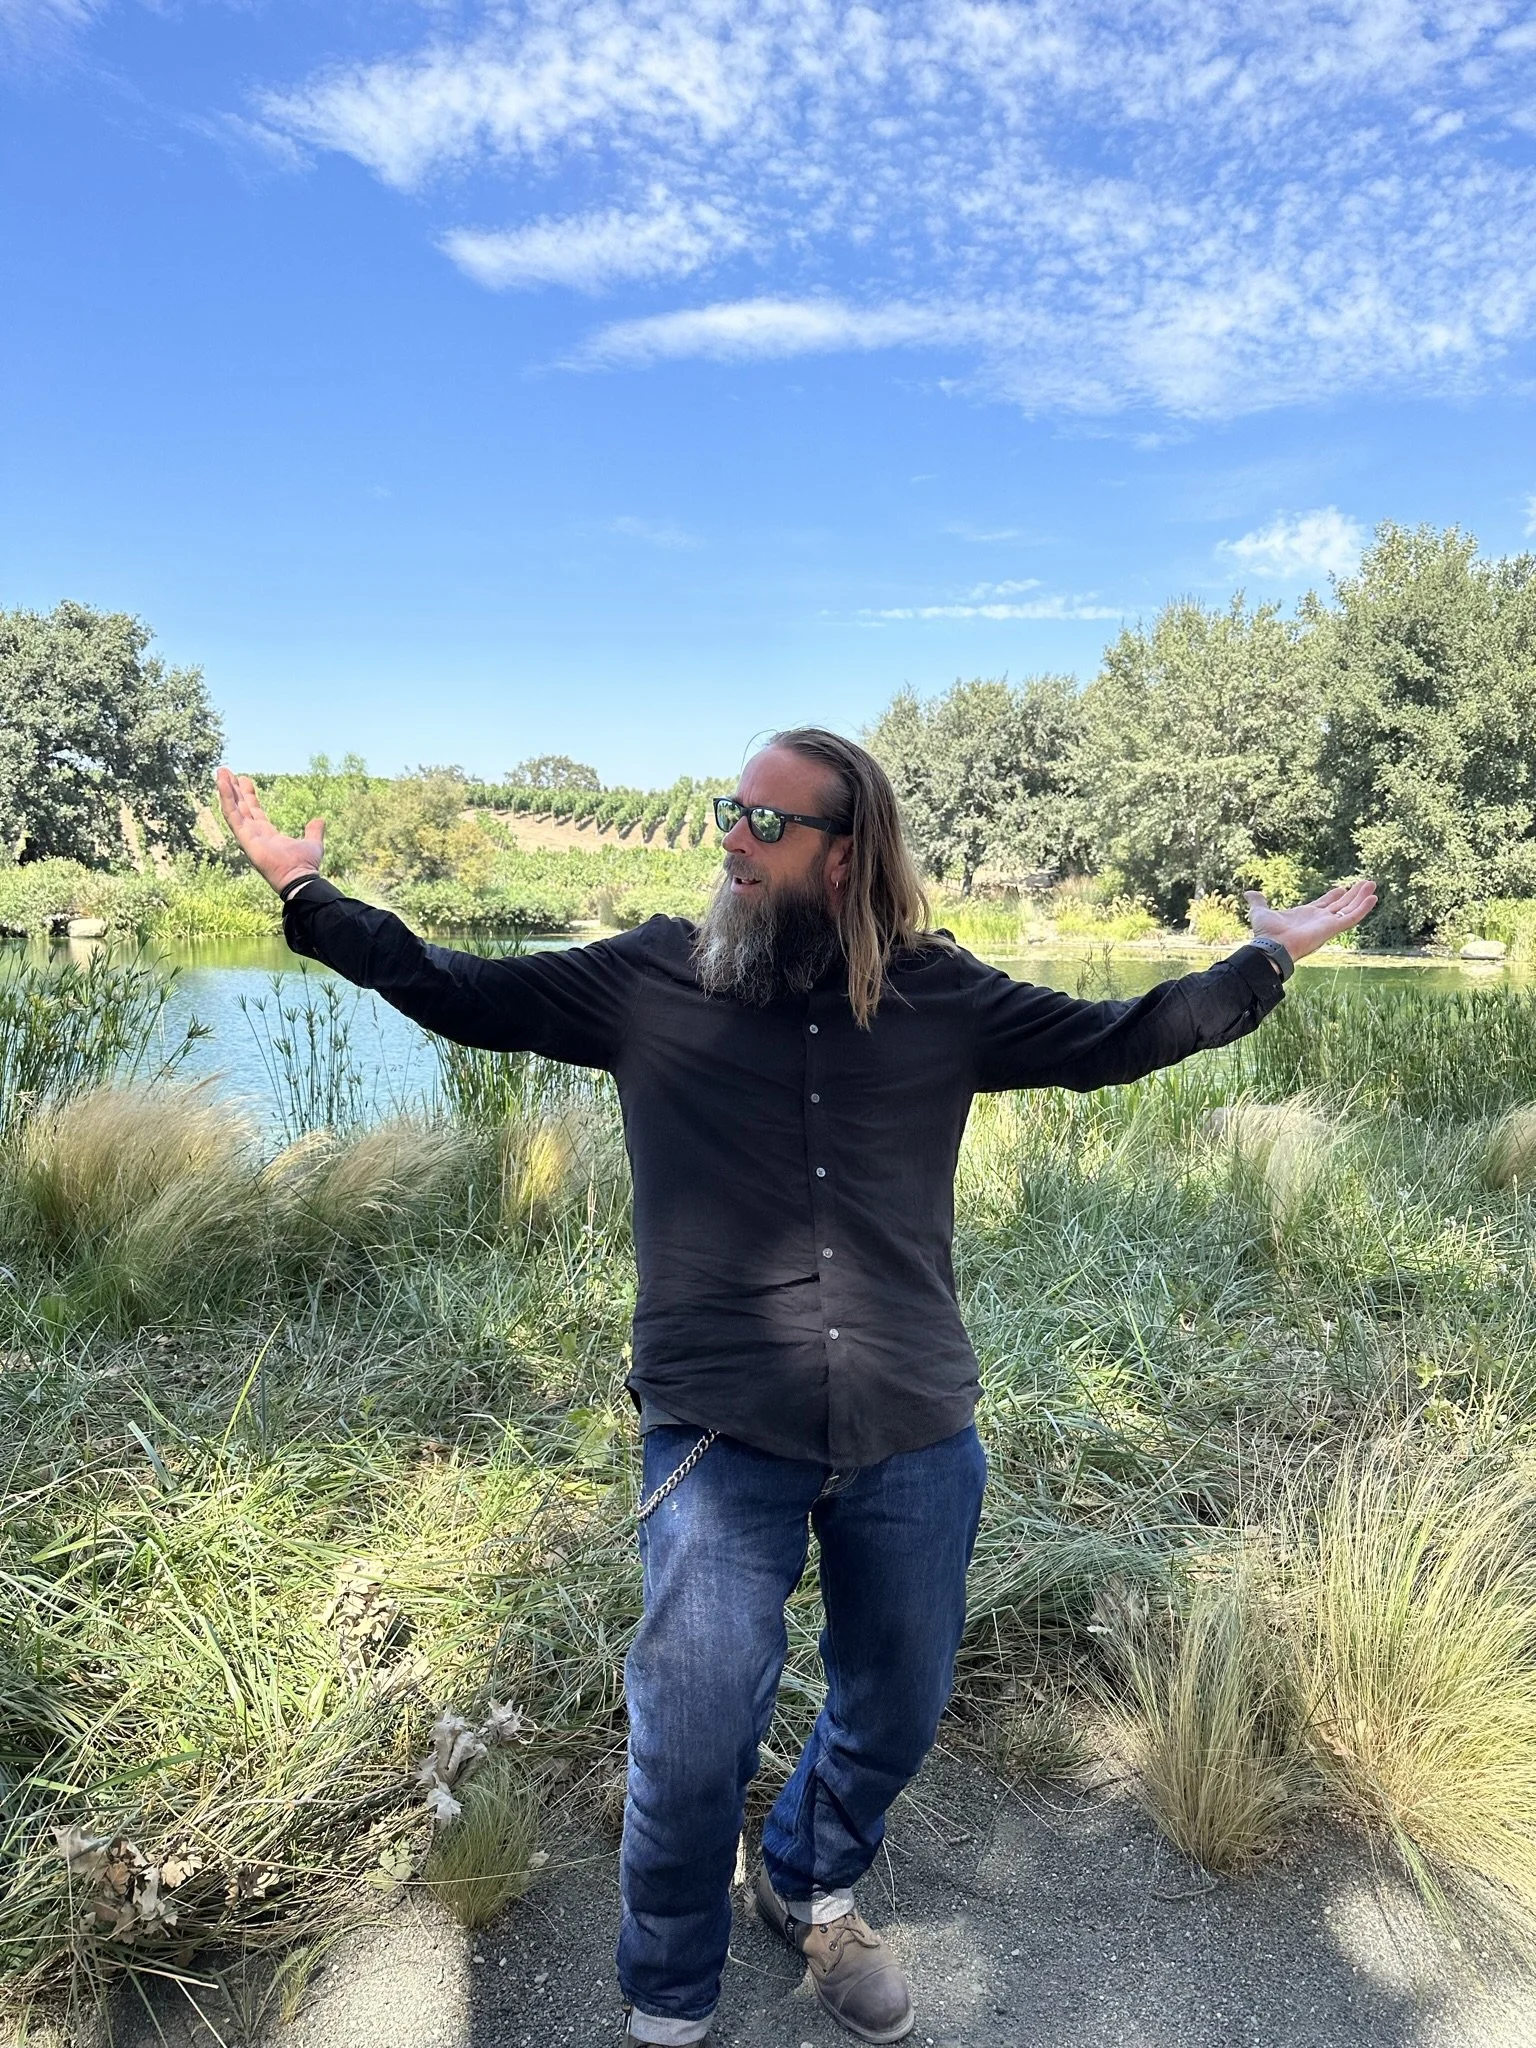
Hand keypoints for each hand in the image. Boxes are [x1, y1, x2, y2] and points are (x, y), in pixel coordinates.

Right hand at [215, 767, 325, 894]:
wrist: (300, 877)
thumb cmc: (305, 865)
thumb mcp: (312, 842)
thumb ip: (314, 831)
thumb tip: (319, 820)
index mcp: (267, 834)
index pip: (254, 811)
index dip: (248, 795)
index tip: (243, 779)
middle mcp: (254, 834)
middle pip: (241, 807)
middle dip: (232, 789)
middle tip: (225, 771)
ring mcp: (247, 836)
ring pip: (233, 809)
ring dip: (225, 791)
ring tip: (220, 772)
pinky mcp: (244, 838)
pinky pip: (232, 816)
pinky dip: (226, 800)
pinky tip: (222, 785)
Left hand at [1242, 878, 1376, 962]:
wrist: (1271, 946)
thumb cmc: (1266, 933)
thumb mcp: (1260, 912)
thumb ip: (1258, 902)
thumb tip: (1248, 893)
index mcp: (1306, 916)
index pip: (1324, 904)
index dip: (1334, 896)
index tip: (1343, 888)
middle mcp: (1319, 920)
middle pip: (1340, 905)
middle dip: (1353, 894)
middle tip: (1366, 883)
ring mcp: (1327, 924)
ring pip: (1349, 908)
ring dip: (1361, 897)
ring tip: (1372, 884)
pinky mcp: (1333, 928)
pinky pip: (1352, 917)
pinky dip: (1363, 908)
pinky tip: (1373, 898)